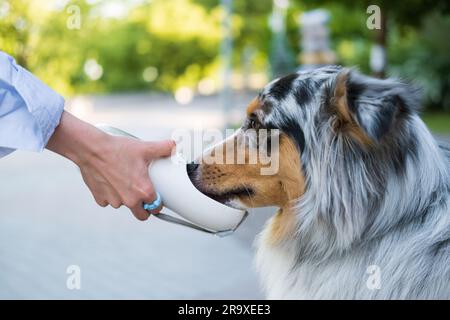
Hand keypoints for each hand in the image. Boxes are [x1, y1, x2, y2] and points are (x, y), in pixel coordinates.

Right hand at [46, 111, 174, 219]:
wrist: (92, 149)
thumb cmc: (116, 150)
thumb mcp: (145, 148)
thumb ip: (163, 148)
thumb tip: (174, 146)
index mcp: (143, 191)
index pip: (156, 208)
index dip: (157, 203)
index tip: (156, 198)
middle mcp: (129, 199)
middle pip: (141, 215)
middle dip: (144, 208)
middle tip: (142, 195)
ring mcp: (114, 200)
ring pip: (124, 206)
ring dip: (126, 198)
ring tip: (124, 181)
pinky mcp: (100, 198)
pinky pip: (109, 201)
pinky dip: (111, 194)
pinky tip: (111, 181)